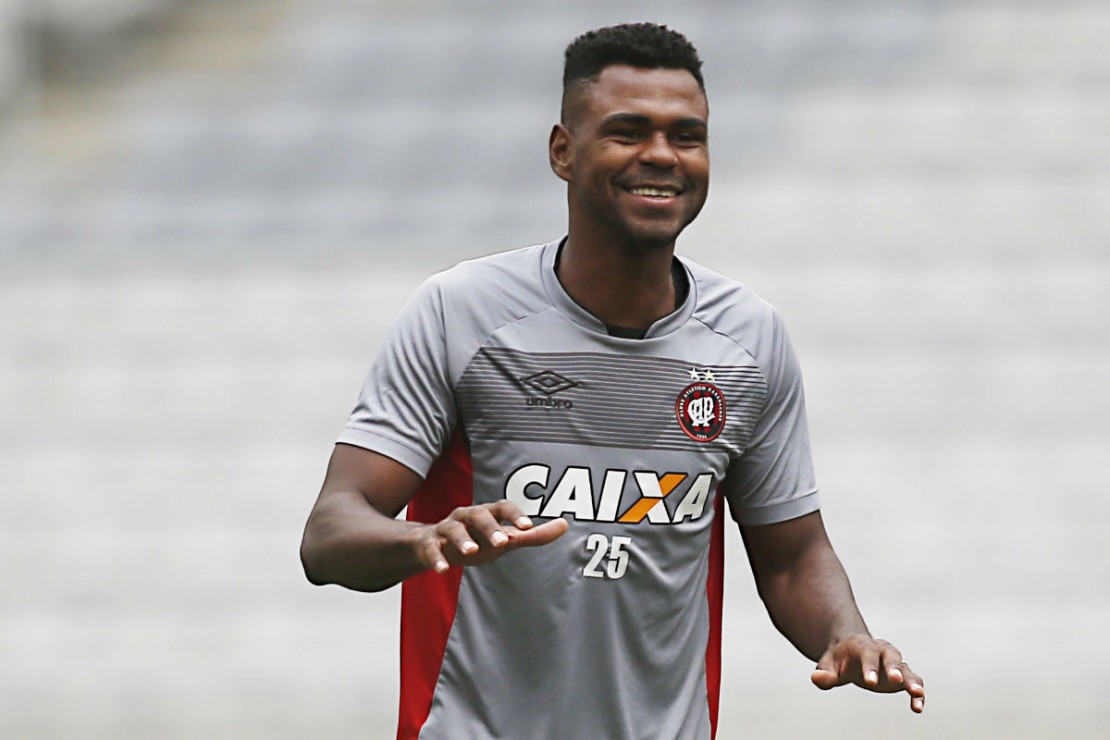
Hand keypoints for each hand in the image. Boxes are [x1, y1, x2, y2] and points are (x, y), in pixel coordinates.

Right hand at [411, 500, 568, 573]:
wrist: (431, 544)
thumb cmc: (476, 540)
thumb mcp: (504, 538)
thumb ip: (533, 535)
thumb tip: (565, 525)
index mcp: (486, 513)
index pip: (502, 506)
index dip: (515, 514)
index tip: (528, 526)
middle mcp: (466, 516)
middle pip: (478, 515)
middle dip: (490, 527)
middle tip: (504, 542)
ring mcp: (445, 528)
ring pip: (453, 529)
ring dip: (463, 539)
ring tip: (471, 552)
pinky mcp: (428, 544)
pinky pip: (431, 548)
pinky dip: (436, 558)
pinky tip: (443, 570)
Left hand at [811, 635, 924, 712]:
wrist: (851, 653)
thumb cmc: (838, 660)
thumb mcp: (827, 665)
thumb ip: (823, 673)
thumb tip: (818, 678)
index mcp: (861, 645)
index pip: (866, 653)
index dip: (869, 666)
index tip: (870, 682)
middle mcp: (881, 650)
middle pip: (890, 655)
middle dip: (893, 667)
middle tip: (896, 680)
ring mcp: (893, 662)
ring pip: (906, 668)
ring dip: (912, 680)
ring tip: (917, 693)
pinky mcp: (902, 675)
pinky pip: (913, 681)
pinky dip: (917, 692)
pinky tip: (918, 708)